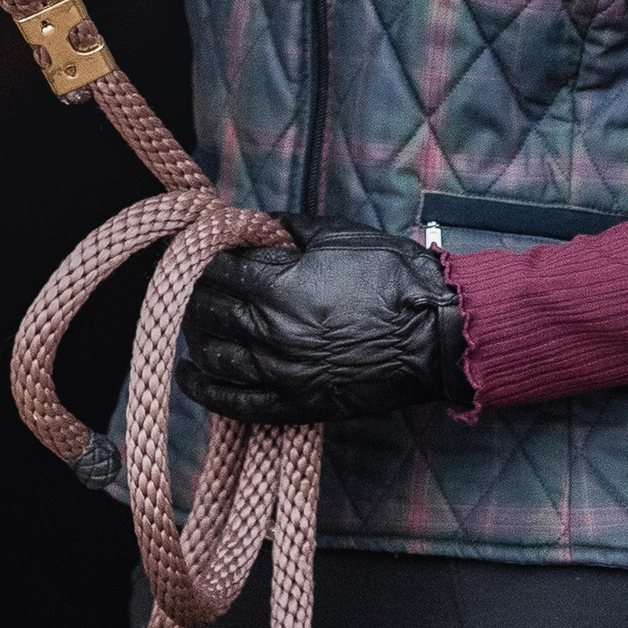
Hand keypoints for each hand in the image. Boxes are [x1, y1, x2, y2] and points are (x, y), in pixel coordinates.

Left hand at [181, 225, 467, 424]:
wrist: (437, 334)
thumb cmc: (393, 277)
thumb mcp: (339, 235)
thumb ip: (288, 228)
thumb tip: (255, 223)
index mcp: (280, 286)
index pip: (217, 269)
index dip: (203, 254)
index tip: (200, 247)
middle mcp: (272, 332)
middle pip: (208, 310)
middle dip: (194, 290)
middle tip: (193, 278)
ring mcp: (283, 373)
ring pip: (215, 354)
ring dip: (196, 333)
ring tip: (193, 319)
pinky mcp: (298, 404)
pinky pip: (236, 402)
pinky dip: (205, 389)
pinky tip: (190, 373)